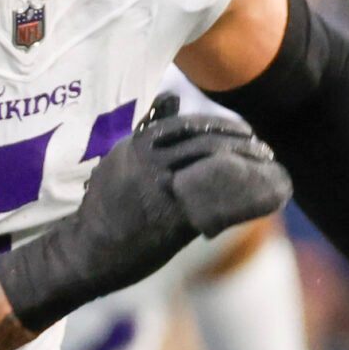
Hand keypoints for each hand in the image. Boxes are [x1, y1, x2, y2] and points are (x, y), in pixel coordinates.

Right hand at [0, 94, 291, 329]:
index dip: (219, 126)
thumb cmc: (106, 211)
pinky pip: (212, 194)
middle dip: (238, 141)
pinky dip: (238, 190)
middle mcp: (146, 161)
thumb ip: (149, 131)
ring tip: (264, 164)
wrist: (84, 253)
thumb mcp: (121, 162)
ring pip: (210, 161)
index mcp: (134, 147)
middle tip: (262, 148)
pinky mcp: (169, 214)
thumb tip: (173, 96)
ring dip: (244, 161)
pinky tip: (255, 193)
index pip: (185, 125)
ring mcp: (157, 186)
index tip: (242, 132)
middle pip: (203, 139)